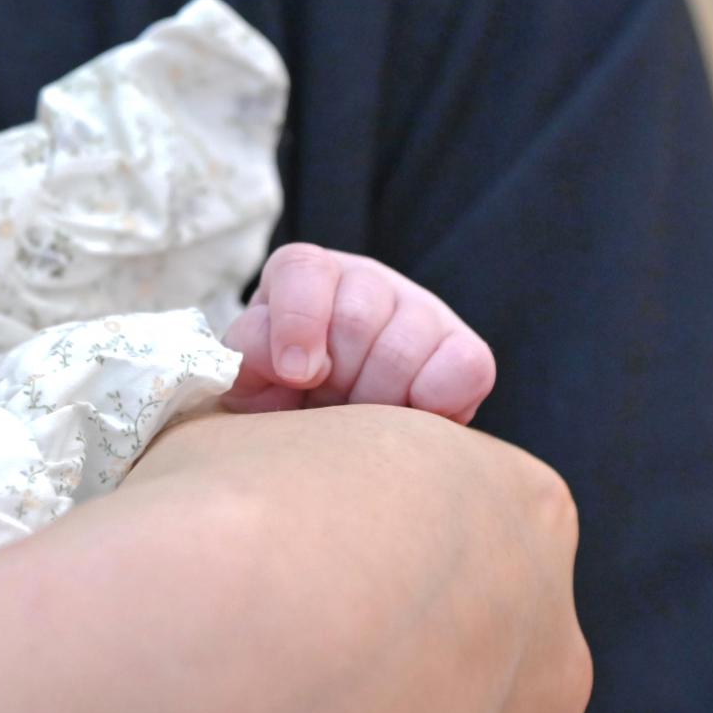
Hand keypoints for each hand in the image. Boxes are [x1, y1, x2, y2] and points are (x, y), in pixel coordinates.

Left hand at [221, 242, 496, 423]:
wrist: (326, 441)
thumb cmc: (280, 405)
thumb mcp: (247, 382)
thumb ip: (250, 357)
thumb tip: (292, 363)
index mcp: (303, 277)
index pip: (305, 271)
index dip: (299, 323)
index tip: (298, 375)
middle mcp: (365, 281)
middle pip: (357, 317)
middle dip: (338, 380)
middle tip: (328, 406)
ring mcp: (420, 311)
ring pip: (405, 346)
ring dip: (378, 400)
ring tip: (363, 417)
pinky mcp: (464, 351)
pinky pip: (465, 367)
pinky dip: (435, 402)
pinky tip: (409, 416)